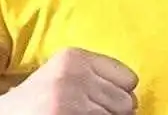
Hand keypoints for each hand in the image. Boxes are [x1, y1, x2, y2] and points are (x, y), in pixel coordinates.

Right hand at [0, 49, 137, 113]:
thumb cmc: (33, 101)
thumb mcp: (62, 75)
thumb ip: (93, 75)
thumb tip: (133, 95)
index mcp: (75, 57)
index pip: (129, 79)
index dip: (122, 96)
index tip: (108, 104)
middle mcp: (74, 74)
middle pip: (126, 102)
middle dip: (115, 114)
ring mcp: (69, 100)